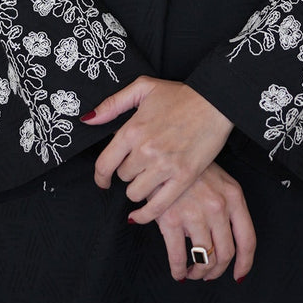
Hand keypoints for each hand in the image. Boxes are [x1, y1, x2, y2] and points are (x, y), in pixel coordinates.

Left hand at [82, 76, 232, 223]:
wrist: (215, 102)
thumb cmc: (180, 94)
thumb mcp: (143, 88)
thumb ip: (113, 104)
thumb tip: (88, 119)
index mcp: (133, 129)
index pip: (104, 163)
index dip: (100, 176)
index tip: (103, 180)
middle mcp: (145, 150)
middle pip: (123, 177)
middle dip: (127, 173)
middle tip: (138, 166)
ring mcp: (165, 166)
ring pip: (136, 193)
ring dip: (138, 188)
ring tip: (147, 179)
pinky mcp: (183, 177)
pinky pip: (157, 206)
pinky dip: (146, 214)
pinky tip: (141, 213)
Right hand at [155, 162, 255, 282]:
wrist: (164, 154)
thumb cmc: (191, 168)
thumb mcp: (219, 181)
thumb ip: (227, 207)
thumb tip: (223, 239)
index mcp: (233, 197)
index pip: (247, 239)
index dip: (244, 263)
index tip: (238, 275)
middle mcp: (218, 207)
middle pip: (225, 254)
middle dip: (217, 270)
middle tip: (208, 274)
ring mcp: (195, 214)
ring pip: (204, 259)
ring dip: (198, 272)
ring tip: (192, 272)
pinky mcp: (171, 219)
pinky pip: (178, 257)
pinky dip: (178, 270)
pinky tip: (178, 272)